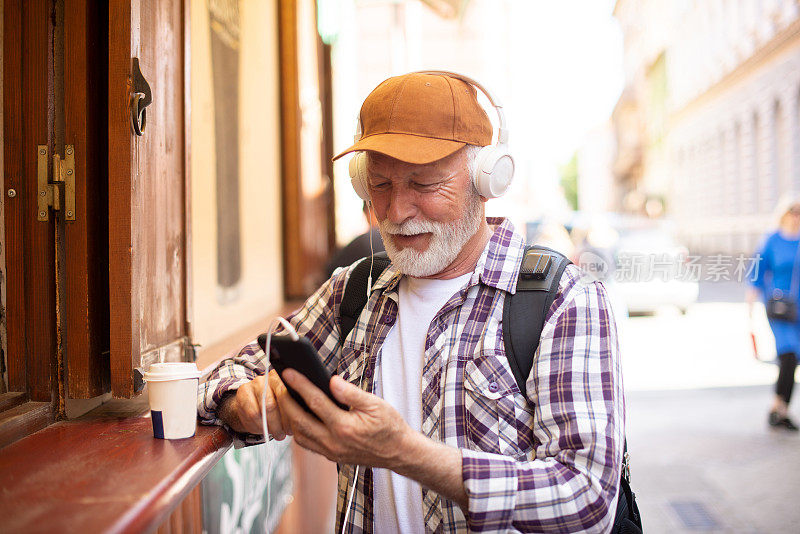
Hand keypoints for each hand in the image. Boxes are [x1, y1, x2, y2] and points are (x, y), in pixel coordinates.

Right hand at [223, 370, 292, 439]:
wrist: (251, 407)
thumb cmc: (274, 407)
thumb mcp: (288, 407)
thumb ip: (294, 408)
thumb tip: (303, 420)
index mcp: (286, 378)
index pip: (289, 395)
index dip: (292, 413)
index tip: (295, 426)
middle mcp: (270, 377)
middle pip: (278, 401)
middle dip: (282, 422)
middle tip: (285, 433)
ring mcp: (256, 382)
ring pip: (265, 408)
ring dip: (272, 426)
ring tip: (278, 434)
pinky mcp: (243, 391)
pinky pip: (252, 413)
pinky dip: (259, 425)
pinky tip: (264, 430)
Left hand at [276, 369, 411, 468]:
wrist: (399, 452)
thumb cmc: (390, 426)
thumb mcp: (375, 404)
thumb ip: (351, 393)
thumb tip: (332, 381)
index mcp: (344, 426)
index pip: (315, 401)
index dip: (299, 384)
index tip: (288, 372)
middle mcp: (334, 442)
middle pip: (299, 420)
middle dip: (286, 402)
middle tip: (280, 386)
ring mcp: (331, 452)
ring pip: (300, 435)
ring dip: (290, 418)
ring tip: (288, 400)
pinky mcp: (331, 457)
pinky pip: (308, 444)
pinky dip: (300, 430)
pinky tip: (301, 417)